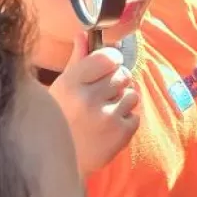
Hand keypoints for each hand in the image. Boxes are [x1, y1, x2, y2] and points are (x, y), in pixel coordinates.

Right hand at [50, 33, 139, 176]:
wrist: (61, 162)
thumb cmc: (61, 120)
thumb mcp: (62, 88)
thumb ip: (78, 61)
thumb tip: (85, 34)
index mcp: (72, 83)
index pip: (108, 58)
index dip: (112, 61)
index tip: (109, 66)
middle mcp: (89, 98)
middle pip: (123, 75)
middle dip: (117, 83)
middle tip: (103, 96)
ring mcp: (106, 116)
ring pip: (132, 94)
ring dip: (123, 102)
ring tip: (105, 113)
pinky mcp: (120, 134)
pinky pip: (136, 116)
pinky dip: (126, 121)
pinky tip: (110, 127)